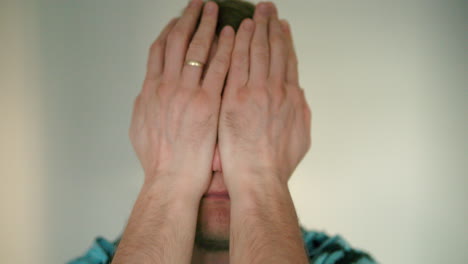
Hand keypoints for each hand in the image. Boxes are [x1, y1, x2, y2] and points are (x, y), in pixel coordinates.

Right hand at [129, 0, 233, 196]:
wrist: (171, 180)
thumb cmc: (158, 160)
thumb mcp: (140, 127)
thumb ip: (144, 104)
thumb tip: (146, 90)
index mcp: (150, 90)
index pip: (159, 50)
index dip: (170, 30)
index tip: (179, 19)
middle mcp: (166, 87)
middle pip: (178, 42)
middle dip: (189, 18)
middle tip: (199, 4)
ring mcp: (188, 94)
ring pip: (198, 49)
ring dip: (208, 26)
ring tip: (216, 10)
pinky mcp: (208, 104)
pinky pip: (219, 69)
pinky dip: (225, 49)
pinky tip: (233, 36)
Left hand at [218, 3, 310, 191]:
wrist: (259, 179)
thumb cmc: (277, 164)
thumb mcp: (301, 137)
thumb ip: (300, 111)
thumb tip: (298, 94)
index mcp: (292, 98)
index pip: (288, 60)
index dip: (285, 40)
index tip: (282, 26)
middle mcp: (276, 90)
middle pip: (274, 50)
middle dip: (271, 26)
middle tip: (268, 8)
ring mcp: (255, 91)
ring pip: (255, 51)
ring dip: (255, 28)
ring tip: (254, 12)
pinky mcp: (235, 97)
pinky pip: (235, 62)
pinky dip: (236, 44)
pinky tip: (234, 30)